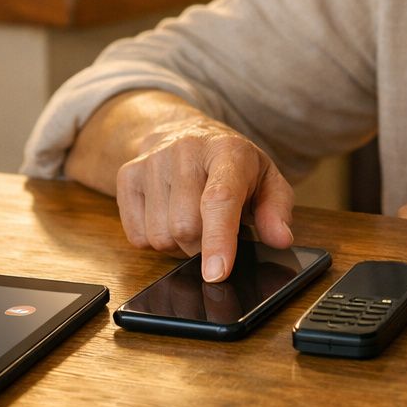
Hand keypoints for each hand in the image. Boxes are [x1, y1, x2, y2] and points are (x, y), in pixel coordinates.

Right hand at [114, 114, 293, 282]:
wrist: (183, 132)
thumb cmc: (231, 164)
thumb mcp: (266, 180)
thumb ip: (277, 210)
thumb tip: (280, 238)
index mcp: (228, 151)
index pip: (219, 199)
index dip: (218, 239)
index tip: (217, 273)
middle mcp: (186, 150)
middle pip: (186, 227)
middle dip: (203, 246)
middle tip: (215, 231)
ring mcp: (152, 161)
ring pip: (160, 236)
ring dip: (179, 244)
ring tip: (193, 220)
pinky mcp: (126, 175)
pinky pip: (137, 236)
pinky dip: (155, 240)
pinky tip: (168, 216)